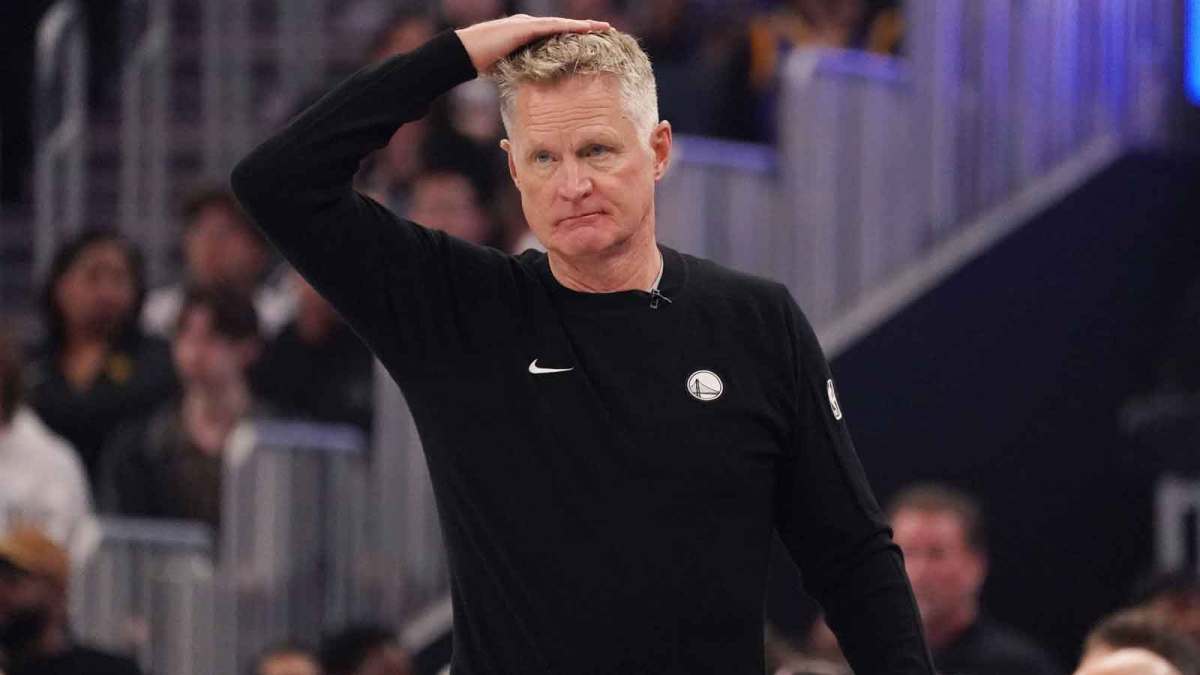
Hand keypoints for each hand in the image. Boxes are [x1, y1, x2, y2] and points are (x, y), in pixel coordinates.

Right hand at [455, 15, 610, 73]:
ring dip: (583, 26)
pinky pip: (552, 26)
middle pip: (563, 27)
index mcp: (527, 35)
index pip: (555, 34)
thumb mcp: (506, 69)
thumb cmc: (480, 63)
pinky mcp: (524, 28)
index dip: (574, 36)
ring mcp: (527, 24)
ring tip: (603, 27)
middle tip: (606, 30)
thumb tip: (529, 92)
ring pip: (561, 24)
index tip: (591, 41)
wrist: (462, 53)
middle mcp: (529, 26)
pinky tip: (585, 29)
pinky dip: (569, 27)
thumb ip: (520, 73)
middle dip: (584, 28)